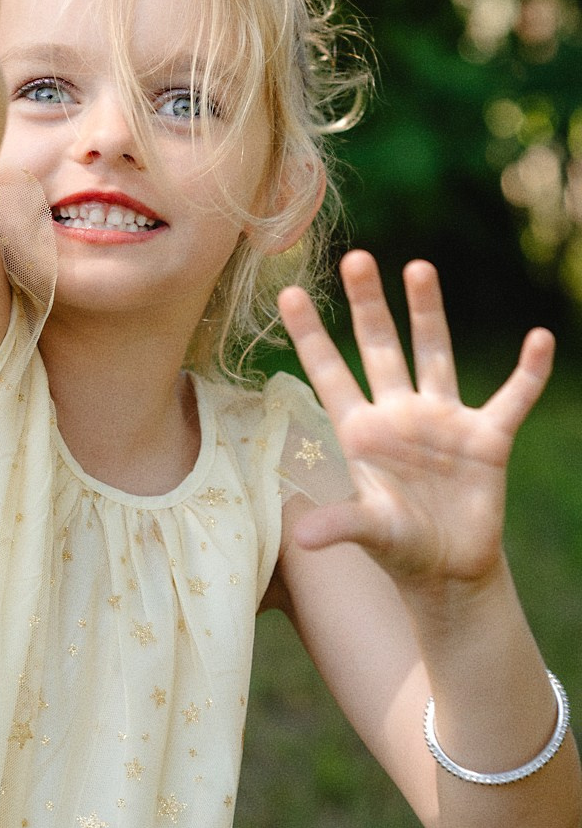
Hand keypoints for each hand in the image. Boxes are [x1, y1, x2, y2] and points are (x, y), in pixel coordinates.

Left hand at [278, 252, 554, 590]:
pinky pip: (512, 398)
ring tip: (417, 267)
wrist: (450, 569)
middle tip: (355, 258)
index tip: (288, 294)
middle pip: (380, 348)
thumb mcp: (371, 534)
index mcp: (361, 432)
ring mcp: (444, 421)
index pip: (329, 373)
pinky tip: (539, 340)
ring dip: (428, 313)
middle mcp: (399, 414)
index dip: (311, 336)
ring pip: (435, 354)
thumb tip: (305, 537)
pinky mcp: (487, 438)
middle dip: (368, 305)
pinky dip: (528, 373)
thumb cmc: (400, 548)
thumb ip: (342, 524)